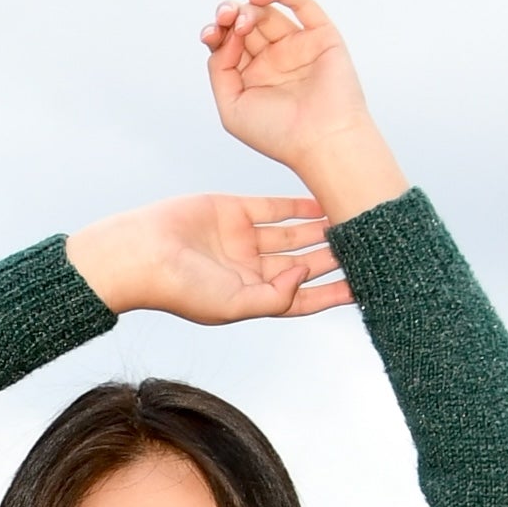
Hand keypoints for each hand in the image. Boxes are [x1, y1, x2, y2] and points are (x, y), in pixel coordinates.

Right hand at [64, 189, 353, 324]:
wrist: (139, 253)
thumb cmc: (178, 289)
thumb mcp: (232, 303)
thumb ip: (273, 297)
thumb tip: (305, 278)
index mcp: (250, 298)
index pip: (300, 299)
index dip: (330, 294)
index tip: (362, 288)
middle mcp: (250, 270)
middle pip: (302, 265)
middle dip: (333, 259)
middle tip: (368, 247)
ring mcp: (243, 240)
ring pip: (293, 235)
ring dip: (321, 231)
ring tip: (353, 222)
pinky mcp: (234, 211)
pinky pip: (275, 208)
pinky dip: (299, 206)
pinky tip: (324, 203)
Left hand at [203, 0, 408, 222]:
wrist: (321, 141)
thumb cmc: (279, 134)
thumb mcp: (231, 107)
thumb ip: (219, 69)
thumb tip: (226, 36)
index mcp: (252, 77)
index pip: (228, 44)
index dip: (216, 32)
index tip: (210, 35)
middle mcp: (274, 60)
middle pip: (245, 24)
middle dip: (229, 15)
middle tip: (225, 18)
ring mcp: (298, 46)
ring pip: (268, 13)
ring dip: (250, 9)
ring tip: (242, 21)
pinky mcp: (321, 36)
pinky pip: (302, 4)